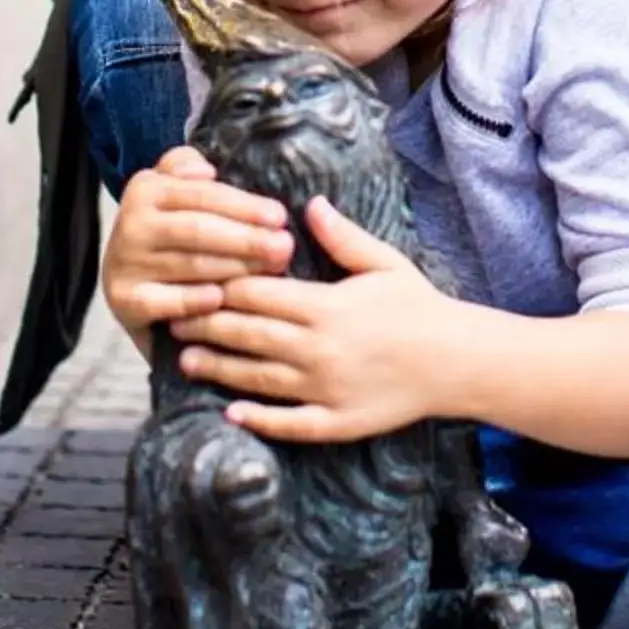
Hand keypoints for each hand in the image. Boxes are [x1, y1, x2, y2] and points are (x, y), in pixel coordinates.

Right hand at [100, 145, 293, 346]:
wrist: (131, 284)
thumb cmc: (170, 232)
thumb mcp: (174, 190)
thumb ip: (186, 168)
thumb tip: (205, 171)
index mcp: (145, 189)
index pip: (201, 195)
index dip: (243, 206)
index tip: (280, 217)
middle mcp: (130, 224)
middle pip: (197, 230)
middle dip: (246, 238)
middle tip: (283, 247)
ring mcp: (124, 264)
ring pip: (189, 265)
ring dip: (234, 269)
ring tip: (271, 270)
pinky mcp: (125, 301)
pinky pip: (166, 301)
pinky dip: (194, 301)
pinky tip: (221, 300)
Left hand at [173, 197, 464, 440]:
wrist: (455, 360)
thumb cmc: (418, 305)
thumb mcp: (383, 262)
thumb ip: (342, 236)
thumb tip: (308, 204)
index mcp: (326, 306)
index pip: (258, 294)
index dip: (222, 287)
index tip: (195, 280)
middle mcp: (319, 349)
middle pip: (248, 335)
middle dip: (206, 325)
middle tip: (173, 319)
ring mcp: (325, 389)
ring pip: (258, 379)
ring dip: (218, 369)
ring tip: (186, 360)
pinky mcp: (335, 422)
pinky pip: (288, 424)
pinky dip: (257, 420)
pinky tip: (230, 413)